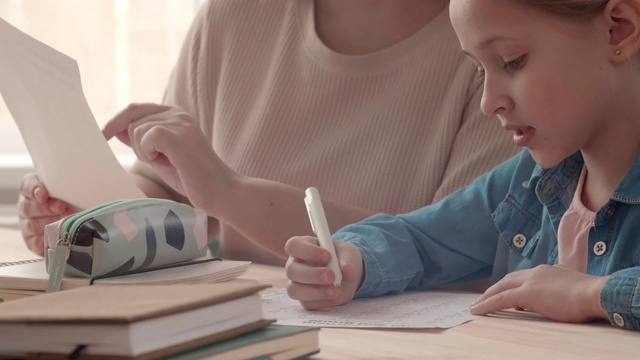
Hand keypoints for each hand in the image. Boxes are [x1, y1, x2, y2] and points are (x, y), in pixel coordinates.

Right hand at [17, 173, 72, 255]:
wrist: (76, 219)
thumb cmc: (74, 199)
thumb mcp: (72, 189)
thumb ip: (70, 186)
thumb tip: (85, 185)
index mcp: (32, 189)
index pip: (26, 186)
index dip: (33, 190)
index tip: (44, 195)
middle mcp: (27, 207)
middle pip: (28, 207)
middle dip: (46, 208)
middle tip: (62, 208)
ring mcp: (27, 225)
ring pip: (32, 225)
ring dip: (49, 224)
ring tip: (66, 223)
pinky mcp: (32, 241)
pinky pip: (35, 243)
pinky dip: (46, 241)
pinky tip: (57, 238)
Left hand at [102, 103, 235, 212]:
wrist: (220, 192)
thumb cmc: (192, 178)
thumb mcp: (161, 156)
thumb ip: (143, 141)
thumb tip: (118, 130)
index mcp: (175, 114)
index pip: (135, 109)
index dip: (115, 122)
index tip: (102, 137)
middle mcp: (177, 113)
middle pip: (132, 119)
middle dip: (136, 145)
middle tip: (160, 161)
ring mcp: (179, 122)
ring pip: (136, 130)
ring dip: (145, 152)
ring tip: (169, 163)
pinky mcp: (177, 135)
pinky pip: (145, 137)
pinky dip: (150, 153)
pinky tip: (169, 161)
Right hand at [285, 235, 362, 309]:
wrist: (348, 275)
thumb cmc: (342, 257)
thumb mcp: (348, 253)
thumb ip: (347, 259)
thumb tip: (347, 269)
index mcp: (302, 246)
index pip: (294, 246)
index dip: (308, 251)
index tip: (328, 256)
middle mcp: (295, 265)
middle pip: (291, 270)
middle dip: (312, 274)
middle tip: (332, 276)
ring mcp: (297, 284)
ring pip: (294, 290)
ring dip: (316, 292)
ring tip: (336, 291)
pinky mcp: (305, 299)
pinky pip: (308, 304)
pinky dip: (324, 302)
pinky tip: (337, 297)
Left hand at [470, 264, 608, 322]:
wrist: (596, 294)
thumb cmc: (590, 296)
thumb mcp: (571, 289)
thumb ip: (557, 290)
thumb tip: (547, 298)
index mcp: (547, 271)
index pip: (524, 277)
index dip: (513, 285)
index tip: (505, 292)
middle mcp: (537, 272)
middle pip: (508, 279)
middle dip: (495, 289)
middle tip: (484, 298)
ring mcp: (531, 281)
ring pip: (501, 288)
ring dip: (487, 297)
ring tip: (477, 306)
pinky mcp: (528, 293)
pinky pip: (501, 299)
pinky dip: (487, 304)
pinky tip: (477, 311)